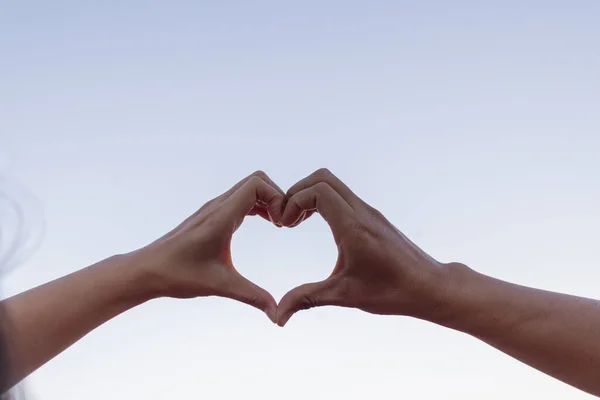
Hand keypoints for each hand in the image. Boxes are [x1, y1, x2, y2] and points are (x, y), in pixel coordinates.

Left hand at [132, 171, 283, 321]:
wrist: (147, 270)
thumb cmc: (178, 275)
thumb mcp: (220, 285)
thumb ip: (252, 296)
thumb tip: (277, 314)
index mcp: (221, 217)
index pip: (256, 185)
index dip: (276, 198)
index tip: (282, 225)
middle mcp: (218, 206)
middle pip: (256, 180)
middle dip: (277, 196)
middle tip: (284, 223)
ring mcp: (214, 208)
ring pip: (248, 188)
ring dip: (268, 200)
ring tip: (278, 224)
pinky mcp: (211, 215)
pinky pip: (240, 198)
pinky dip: (257, 205)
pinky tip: (265, 224)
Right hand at [276, 169, 450, 326]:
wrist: (429, 286)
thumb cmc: (391, 291)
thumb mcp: (344, 296)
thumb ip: (307, 299)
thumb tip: (278, 316)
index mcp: (353, 227)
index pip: (319, 191)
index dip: (294, 201)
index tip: (285, 226)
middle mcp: (362, 212)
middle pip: (323, 178)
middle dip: (298, 192)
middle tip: (287, 219)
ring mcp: (369, 212)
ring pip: (334, 184)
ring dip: (310, 196)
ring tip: (297, 222)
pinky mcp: (372, 217)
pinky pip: (343, 196)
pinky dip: (323, 201)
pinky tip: (316, 225)